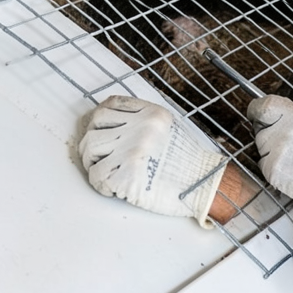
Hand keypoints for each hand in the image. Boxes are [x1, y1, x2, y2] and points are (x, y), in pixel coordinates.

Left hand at [78, 95, 225, 226]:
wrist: (203, 186)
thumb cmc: (187, 163)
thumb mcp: (168, 127)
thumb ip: (142, 121)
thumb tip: (112, 126)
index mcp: (152, 114)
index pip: (110, 104)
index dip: (98, 119)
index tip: (98, 130)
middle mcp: (141, 127)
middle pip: (94, 126)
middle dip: (92, 143)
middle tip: (99, 157)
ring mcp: (133, 150)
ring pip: (90, 148)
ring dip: (93, 162)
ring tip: (107, 171)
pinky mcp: (127, 174)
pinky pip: (96, 175)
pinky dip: (101, 184)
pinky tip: (113, 187)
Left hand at [247, 95, 292, 202]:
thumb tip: (279, 111)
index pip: (264, 106)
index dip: (257, 108)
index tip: (255, 111)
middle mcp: (285, 133)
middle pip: (261, 128)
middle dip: (269, 133)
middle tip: (286, 141)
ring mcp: (277, 153)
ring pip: (261, 146)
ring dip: (271, 150)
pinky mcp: (272, 171)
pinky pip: (263, 163)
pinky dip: (273, 166)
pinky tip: (291, 168)